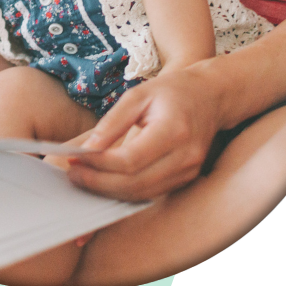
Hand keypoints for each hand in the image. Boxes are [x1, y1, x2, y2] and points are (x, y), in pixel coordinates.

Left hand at [66, 67, 220, 200]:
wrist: (211, 96)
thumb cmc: (173, 91)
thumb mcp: (138, 94)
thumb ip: (112, 122)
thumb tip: (87, 150)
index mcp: (174, 130)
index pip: (130, 160)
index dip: (99, 164)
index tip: (76, 158)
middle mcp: (185, 156)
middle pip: (134, 183)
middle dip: (98, 182)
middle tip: (73, 173)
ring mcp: (188, 171)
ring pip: (141, 194)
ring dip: (109, 191)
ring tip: (84, 177)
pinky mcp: (186, 179)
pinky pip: (150, 193)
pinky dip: (125, 191)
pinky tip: (106, 180)